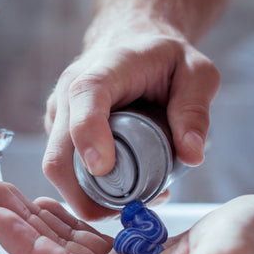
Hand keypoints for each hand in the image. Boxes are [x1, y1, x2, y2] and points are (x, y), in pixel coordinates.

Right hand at [43, 25, 220, 220]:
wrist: (131, 43)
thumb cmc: (163, 58)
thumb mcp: (196, 73)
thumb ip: (195, 110)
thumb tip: (191, 156)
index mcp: (104, 70)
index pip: (84, 99)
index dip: (88, 136)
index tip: (104, 169)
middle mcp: (69, 93)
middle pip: (57, 154)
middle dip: (85, 195)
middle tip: (130, 209)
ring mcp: (58, 116)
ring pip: (58, 170)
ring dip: (89, 197)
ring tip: (134, 199)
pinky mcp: (58, 135)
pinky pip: (64, 170)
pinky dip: (87, 191)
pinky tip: (120, 189)